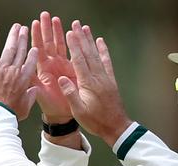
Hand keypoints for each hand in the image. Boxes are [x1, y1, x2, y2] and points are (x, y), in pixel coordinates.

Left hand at [0, 24, 37, 120]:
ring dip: (13, 36)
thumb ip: (31, 98)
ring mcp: (4, 68)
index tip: (34, 48)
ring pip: (10, 48)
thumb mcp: (25, 108)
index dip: (33, 55)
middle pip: (21, 52)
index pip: (31, 64)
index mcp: (24, 81)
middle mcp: (16, 71)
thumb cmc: (10, 113)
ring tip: (16, 27)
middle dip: (23, 40)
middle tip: (25, 30)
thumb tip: (35, 91)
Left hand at [31, 11, 74, 122]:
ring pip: (60, 44)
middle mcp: (52, 64)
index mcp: (42, 69)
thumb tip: (21, 71)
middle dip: (46, 28)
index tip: (32, 24)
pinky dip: (74, 41)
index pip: (37, 49)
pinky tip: (75, 31)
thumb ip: (32, 82)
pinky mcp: (73, 68)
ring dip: (58, 31)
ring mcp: (62, 65)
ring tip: (56, 19)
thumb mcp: (38, 94)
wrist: (63, 115)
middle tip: (44, 15)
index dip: (35, 36)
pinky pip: (73, 52)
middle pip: (48, 42)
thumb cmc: (49, 106)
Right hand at [58, 21, 131, 146]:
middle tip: (76, 25)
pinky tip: (100, 41)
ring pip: (97, 55)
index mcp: (88, 84)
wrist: (116, 127)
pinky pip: (107, 62)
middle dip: (81, 38)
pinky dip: (103, 50)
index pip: (79, 61)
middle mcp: (98, 77)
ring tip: (86, 28)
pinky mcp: (111, 80)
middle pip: (88, 54)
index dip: (74, 46)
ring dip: (90, 40)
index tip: (69, 33)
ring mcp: (106, 77)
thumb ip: (71, 94)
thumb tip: (61, 79)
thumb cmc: (96, 121)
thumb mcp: (79, 111)